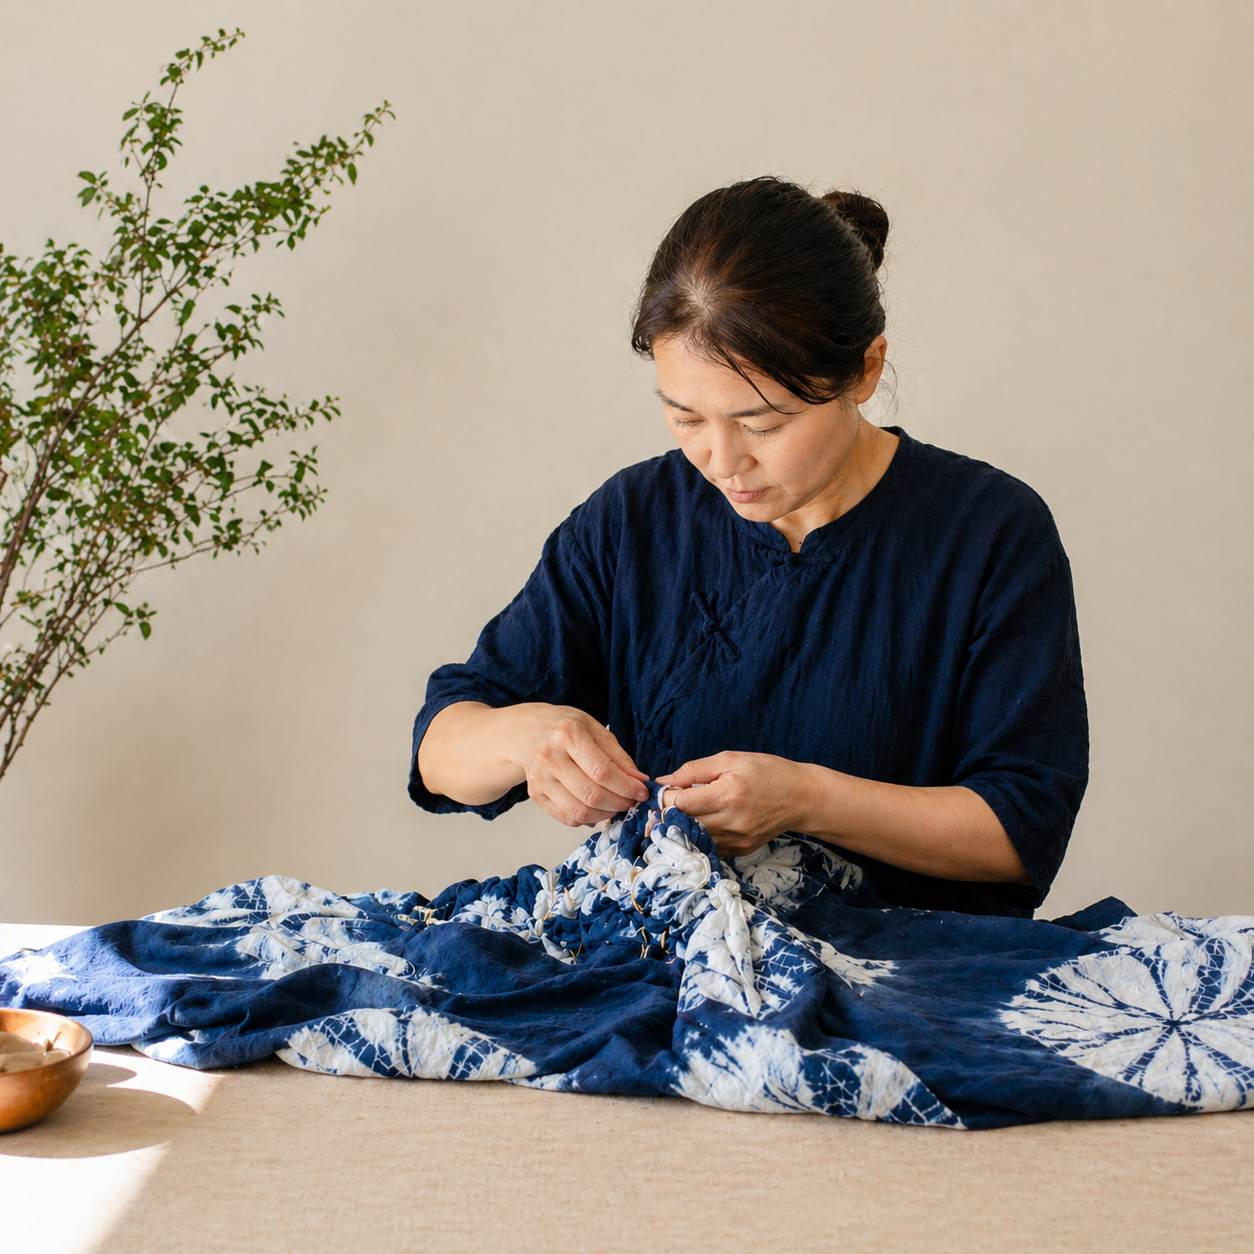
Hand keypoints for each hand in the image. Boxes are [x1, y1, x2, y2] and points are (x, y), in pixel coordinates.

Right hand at [512, 704, 649, 826]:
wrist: (528, 732)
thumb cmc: (565, 728)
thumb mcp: (595, 729)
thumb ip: (618, 756)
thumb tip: (639, 780)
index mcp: (567, 734)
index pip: (602, 771)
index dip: (626, 786)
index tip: (641, 791)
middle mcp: (549, 757)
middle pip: (591, 794)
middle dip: (619, 803)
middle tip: (632, 801)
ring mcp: (539, 779)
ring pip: (579, 811)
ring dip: (605, 814)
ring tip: (617, 806)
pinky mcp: (535, 795)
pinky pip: (567, 817)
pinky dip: (588, 819)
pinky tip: (598, 809)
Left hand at [656, 751, 814, 856]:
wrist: (801, 797)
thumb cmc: (767, 772)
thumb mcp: (730, 759)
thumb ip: (693, 770)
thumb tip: (663, 780)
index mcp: (728, 794)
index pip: (680, 803)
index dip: (664, 797)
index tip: (662, 791)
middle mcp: (732, 821)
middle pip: (683, 824)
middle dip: (667, 814)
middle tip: (663, 804)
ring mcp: (737, 840)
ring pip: (693, 839)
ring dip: (681, 827)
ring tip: (680, 813)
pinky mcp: (741, 850)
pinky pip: (709, 846)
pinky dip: (698, 836)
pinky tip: (699, 823)